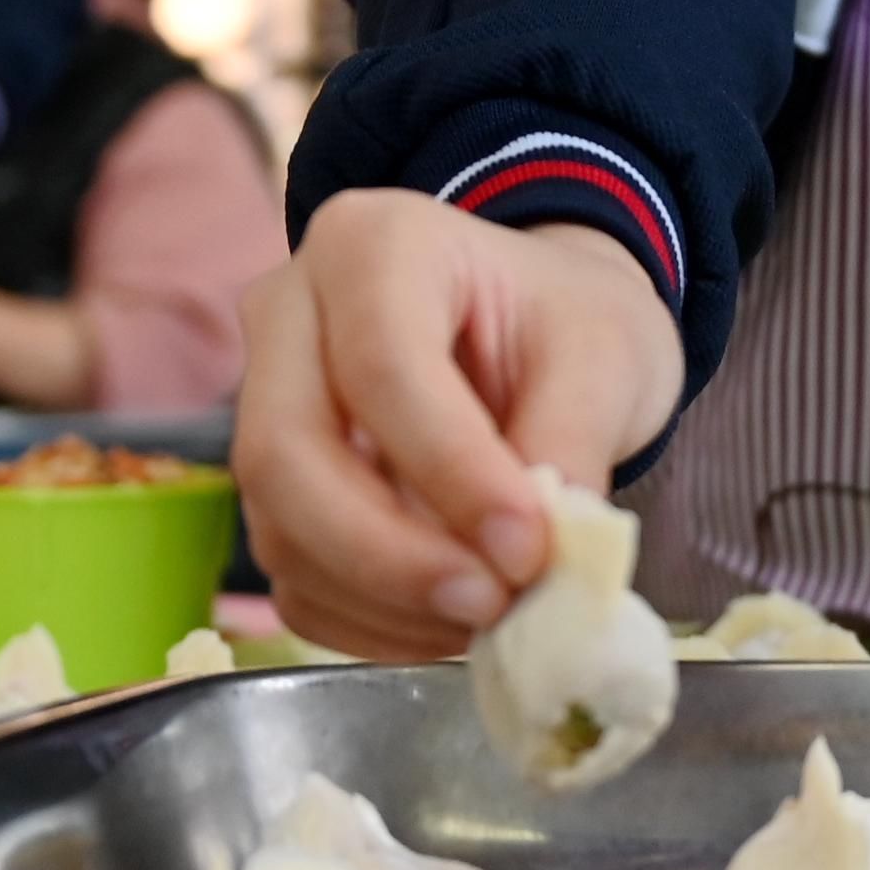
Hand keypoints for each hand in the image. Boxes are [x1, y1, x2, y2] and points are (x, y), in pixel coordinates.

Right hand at [239, 194, 682, 659]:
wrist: (538, 329)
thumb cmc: (568, 323)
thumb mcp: (607, 355)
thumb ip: (573, 442)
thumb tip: (539, 559)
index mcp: (372, 244)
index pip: (381, 365)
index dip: (451, 470)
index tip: (530, 548)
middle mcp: (289, 312)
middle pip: (286, 452)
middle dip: (389, 554)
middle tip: (493, 605)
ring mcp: (262, 402)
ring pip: (279, 525)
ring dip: (384, 599)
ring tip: (490, 618)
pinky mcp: (274, 488)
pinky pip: (293, 575)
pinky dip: (367, 623)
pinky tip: (446, 625)